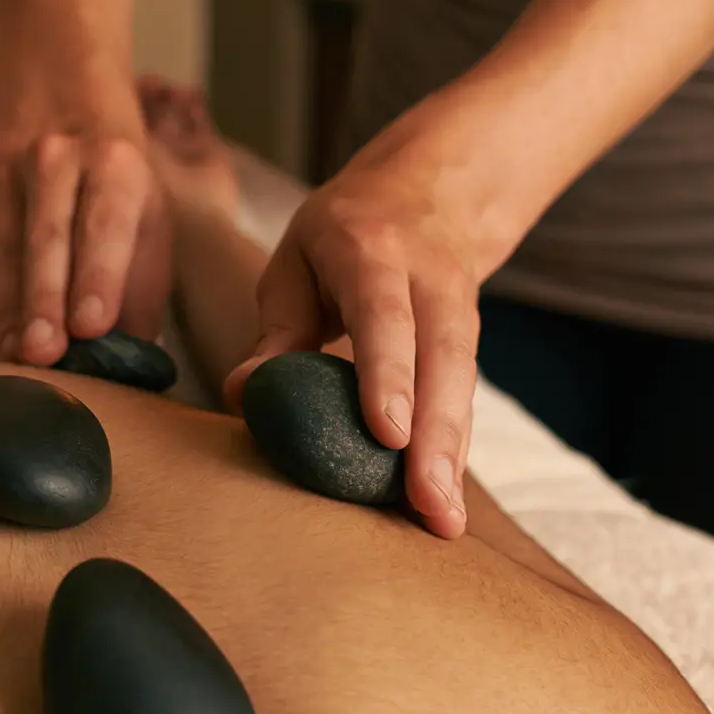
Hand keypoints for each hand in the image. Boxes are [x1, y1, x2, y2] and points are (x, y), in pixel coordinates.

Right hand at [0, 94, 172, 364]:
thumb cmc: (118, 184)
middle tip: (45, 355)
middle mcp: (57, 161)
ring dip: (9, 310)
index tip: (92, 325)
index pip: (107, 222)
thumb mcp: (150, 215)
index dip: (100, 274)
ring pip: (4, 250)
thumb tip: (132, 355)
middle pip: (48, 236)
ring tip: (16, 358)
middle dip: (45, 300)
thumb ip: (142, 282)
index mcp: (116, 164)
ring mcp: (6, 179)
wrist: (64, 106)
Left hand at [223, 123, 511, 539]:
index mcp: (373, 250)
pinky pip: (464, 401)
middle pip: (443, 359)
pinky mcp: (471, 344)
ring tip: (443, 522)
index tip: (389, 434)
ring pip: (463, 386)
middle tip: (428, 504)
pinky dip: (455, 453)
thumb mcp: (296, 261)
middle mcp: (429, 280)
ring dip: (454, 456)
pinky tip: (444, 506)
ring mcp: (460, 310)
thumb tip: (242, 396)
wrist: (432, 192)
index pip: (384, 315)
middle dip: (438, 435)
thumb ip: (276, 329)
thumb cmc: (343, 235)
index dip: (389, 373)